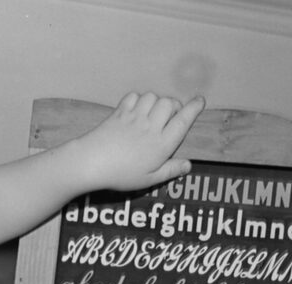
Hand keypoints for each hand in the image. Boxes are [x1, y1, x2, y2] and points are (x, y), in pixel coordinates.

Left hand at [76, 91, 203, 192]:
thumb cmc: (121, 175)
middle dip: (174, 105)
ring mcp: (134, 117)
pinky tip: (136, 110)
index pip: (183, 120)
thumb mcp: (149, 179)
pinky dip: (138, 99)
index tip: (200, 100)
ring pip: (152, 97)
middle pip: (169, 103)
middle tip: (169, 117)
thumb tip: (188, 165)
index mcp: (162, 144)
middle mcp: (150, 127)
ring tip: (152, 114)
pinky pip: (134, 96)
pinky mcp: (119, 112)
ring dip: (156, 102)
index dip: (194, 108)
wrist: (91, 163)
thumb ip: (170, 171)